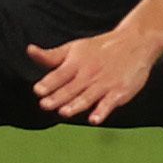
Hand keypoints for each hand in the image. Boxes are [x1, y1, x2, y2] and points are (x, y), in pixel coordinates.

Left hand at [26, 28, 162, 123]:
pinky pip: (109, 103)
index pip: (59, 74)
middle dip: (58, 97)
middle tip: (45, 105)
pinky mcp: (119, 92)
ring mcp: (105, 83)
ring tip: (64, 112)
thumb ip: (51, 56)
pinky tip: (94, 120)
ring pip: (87, 97)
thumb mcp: (74, 48)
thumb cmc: (99, 48)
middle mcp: (89, 73)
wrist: (134, 43)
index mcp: (76, 63)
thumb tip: (29, 50)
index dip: (49, 83)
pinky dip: (102, 112)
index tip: (38, 91)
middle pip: (71, 88)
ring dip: (76, 105)